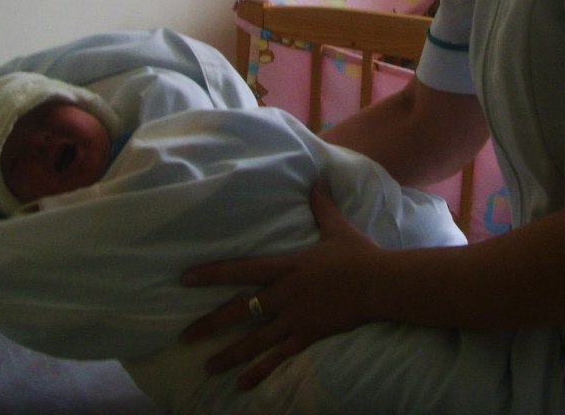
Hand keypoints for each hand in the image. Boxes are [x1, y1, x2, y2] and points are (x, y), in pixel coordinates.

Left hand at [180, 181, 385, 389]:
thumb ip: (322, 206)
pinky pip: (280, 357)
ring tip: (207, 368)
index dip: (212, 274)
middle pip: (241, 310)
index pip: (241, 270)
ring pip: (255, 340)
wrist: (380, 283)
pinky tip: (242, 384)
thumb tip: (318, 178)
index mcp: (287, 266)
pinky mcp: (309, 336)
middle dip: (210, 324)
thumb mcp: (337, 228)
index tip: (185, 279)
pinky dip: (260, 371)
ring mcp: (296, 318)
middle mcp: (285, 293)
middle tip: (184, 336)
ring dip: (229, 355)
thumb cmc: (359, 255)